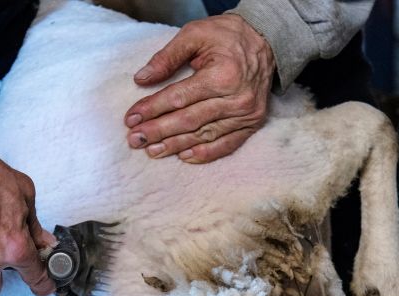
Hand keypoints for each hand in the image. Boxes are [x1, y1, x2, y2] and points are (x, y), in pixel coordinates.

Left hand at [124, 14, 273, 163]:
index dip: (153, 109)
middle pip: (189, 120)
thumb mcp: (195, 34)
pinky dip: (206, 154)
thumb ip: (167, 57)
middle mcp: (236, 98)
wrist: (266, 39)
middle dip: (159, 132)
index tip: (131, 118)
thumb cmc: (227, 36)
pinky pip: (227, 145)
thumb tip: (142, 79)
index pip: (179, 97)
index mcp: (222, 75)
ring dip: (176, 145)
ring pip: (205, 135)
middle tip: (135, 140)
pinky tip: (184, 157)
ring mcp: (246, 114)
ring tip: (152, 151)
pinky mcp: (252, 123)